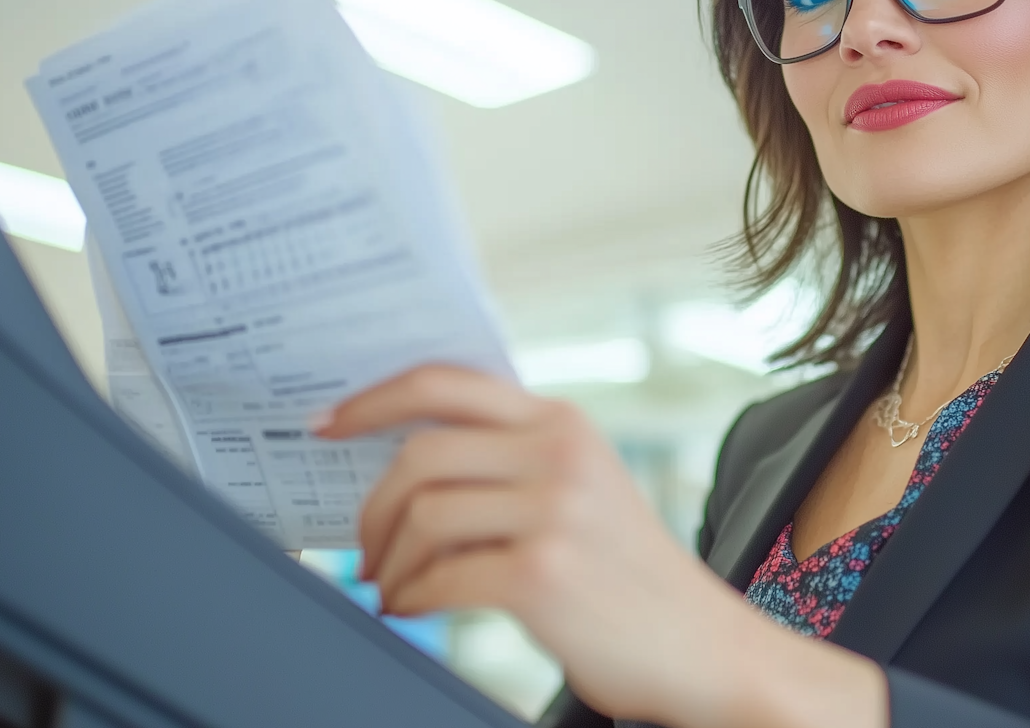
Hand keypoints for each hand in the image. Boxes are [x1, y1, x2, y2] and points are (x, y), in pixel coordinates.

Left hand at [317, 365, 885, 727]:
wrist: (703, 646)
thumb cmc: (629, 576)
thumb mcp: (583, 489)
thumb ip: (513, 459)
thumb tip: (404, 462)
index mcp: (563, 422)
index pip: (447, 382)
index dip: (374, 399)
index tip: (327, 423)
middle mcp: (560, 453)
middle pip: (419, 453)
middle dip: (372, 508)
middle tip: (364, 547)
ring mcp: (554, 511)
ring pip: (421, 515)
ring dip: (387, 561)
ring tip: (392, 586)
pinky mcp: (542, 573)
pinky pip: (437, 577)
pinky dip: (408, 599)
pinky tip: (412, 609)